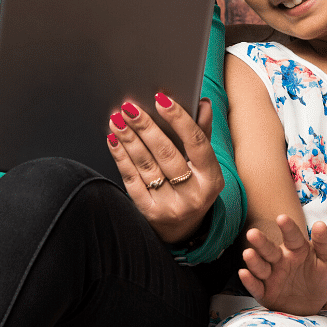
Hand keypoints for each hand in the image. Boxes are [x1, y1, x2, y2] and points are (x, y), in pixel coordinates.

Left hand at [106, 94, 223, 244]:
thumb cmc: (193, 185)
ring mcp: (171, 207)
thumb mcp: (203, 164)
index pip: (197, 143)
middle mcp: (194, 195)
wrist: (183, 228)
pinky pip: (132, 180)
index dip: (179, 119)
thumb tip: (202, 103)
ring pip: (146, 166)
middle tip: (130, 107)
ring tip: (117, 119)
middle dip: (146, 127)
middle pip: (167, 154)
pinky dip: (121, 157)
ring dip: (129, 139)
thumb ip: (202, 132)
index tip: (161, 98)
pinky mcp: (150, 213)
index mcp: (212, 179)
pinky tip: (114, 140)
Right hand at [240, 216, 326, 314]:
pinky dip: (249, 281)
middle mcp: (279, 260)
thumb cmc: (318, 279)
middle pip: (269, 249)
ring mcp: (270, 276)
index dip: (288, 228)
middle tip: (252, 233)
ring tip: (248, 254)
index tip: (282, 218)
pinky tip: (244, 273)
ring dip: (253, 260)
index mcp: (295, 249)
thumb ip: (323, 244)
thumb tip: (320, 224)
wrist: (312, 305)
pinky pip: (256, 286)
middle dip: (260, 242)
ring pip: (260, 266)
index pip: (292, 237)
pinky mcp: (264, 292)